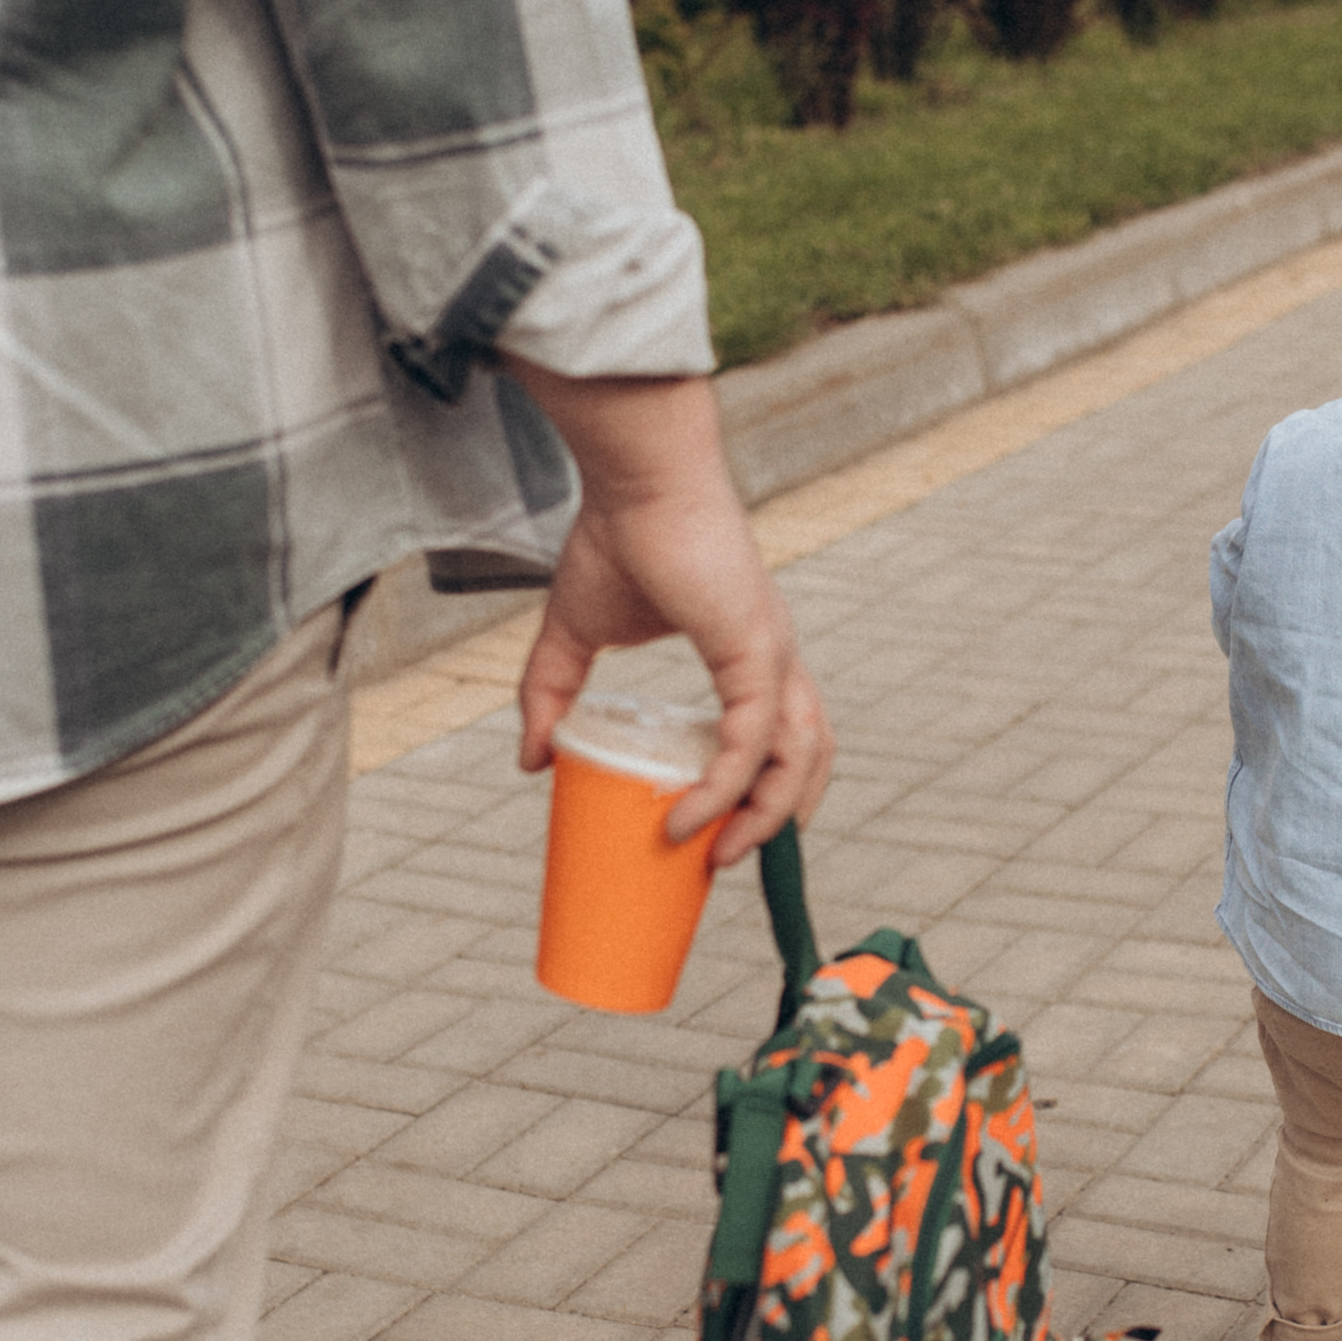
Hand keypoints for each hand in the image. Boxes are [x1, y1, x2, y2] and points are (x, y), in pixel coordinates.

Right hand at [501, 368, 832, 865]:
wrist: (634, 478)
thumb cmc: (617, 537)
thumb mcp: (573, 632)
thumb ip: (551, 694)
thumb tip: (530, 761)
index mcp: (752, 651)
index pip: (784, 731)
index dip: (768, 785)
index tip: (723, 832)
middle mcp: (776, 656)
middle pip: (811, 752)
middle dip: (783, 816)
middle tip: (728, 862)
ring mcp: (773, 653)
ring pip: (798, 757)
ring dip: (767, 818)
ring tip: (718, 858)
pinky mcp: (756, 651)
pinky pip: (751, 744)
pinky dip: (725, 790)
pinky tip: (686, 821)